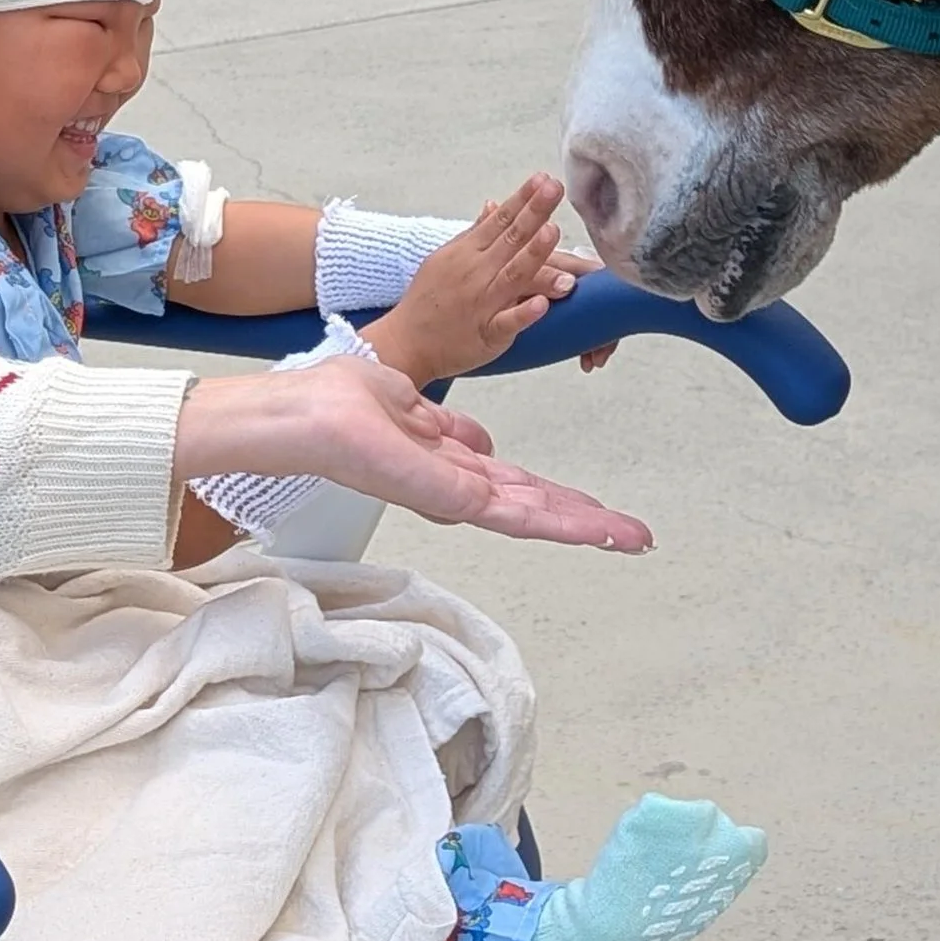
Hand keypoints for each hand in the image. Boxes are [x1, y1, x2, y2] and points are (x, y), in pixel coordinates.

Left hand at [175, 353, 650, 550]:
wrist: (303, 416)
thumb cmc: (337, 403)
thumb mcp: (410, 409)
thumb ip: (447, 431)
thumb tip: (482, 445)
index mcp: (447, 466)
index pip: (515, 487)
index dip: (559, 498)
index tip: (600, 509)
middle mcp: (455, 489)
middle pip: (534, 507)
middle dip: (586, 520)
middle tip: (636, 535)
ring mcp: (454, 498)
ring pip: (534, 516)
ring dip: (585, 526)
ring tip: (632, 537)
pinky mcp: (450, 497)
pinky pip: (514, 512)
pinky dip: (558, 520)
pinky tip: (593, 527)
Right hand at [368, 175, 580, 385]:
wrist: (405, 342)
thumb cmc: (427, 299)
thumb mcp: (445, 258)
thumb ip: (474, 233)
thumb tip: (493, 205)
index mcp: (468, 252)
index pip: (501, 220)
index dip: (523, 198)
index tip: (544, 179)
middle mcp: (476, 272)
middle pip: (511, 238)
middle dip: (535, 212)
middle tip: (556, 188)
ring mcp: (482, 303)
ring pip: (514, 275)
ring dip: (534, 253)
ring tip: (553, 231)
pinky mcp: (487, 334)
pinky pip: (507, 322)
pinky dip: (524, 313)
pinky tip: (543, 304)